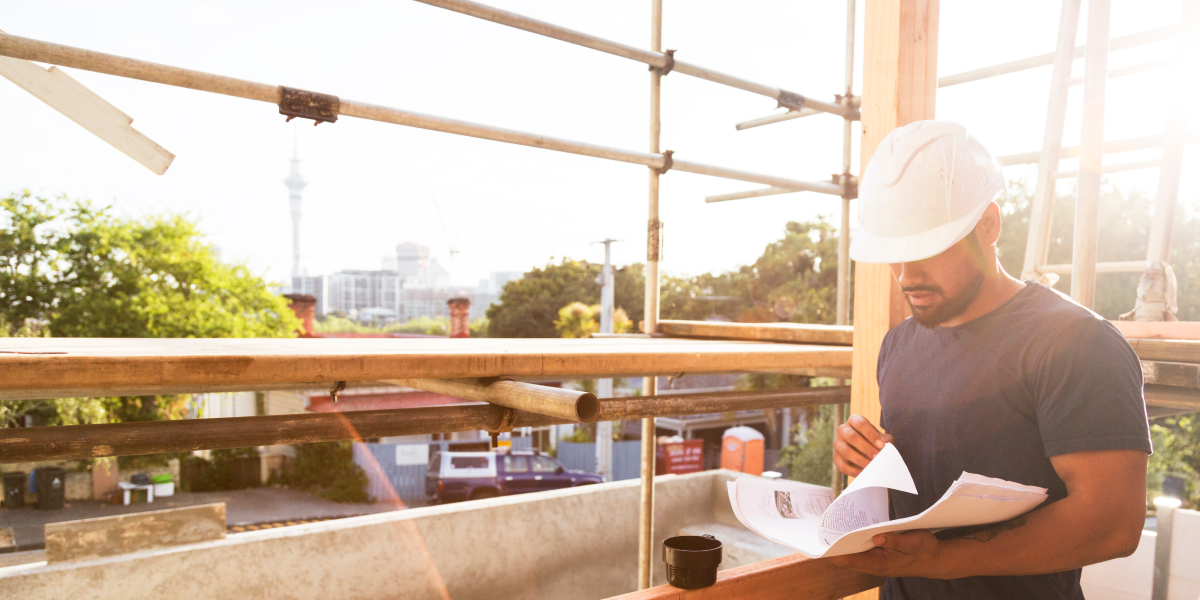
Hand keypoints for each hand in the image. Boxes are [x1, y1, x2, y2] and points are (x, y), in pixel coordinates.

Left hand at [827, 531, 950, 578]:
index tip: (822, 541)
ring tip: (831, 528)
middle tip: (822, 529)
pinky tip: (849, 532)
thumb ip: (895, 540)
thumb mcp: (913, 542)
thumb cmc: (925, 550)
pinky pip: (860, 552)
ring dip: (843, 544)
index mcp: (880, 563)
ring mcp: (876, 563)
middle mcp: (874, 565)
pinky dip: (853, 543)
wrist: (935, 560)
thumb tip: (877, 537)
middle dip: (834, 546)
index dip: (834, 553)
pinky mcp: (879, 558)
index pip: (849, 561)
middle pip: (847, 559)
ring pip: (852, 556)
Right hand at [833, 414, 893, 476]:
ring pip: (846, 451)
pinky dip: (854, 470)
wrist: (868, 452)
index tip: (882, 445)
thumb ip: (886, 441)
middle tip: (877, 457)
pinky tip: (864, 473)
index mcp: (854, 420)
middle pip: (852, 437)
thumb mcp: (883, 438)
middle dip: (866, 448)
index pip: (861, 424)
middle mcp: (843, 429)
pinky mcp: (836, 457)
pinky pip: (842, 465)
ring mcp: (838, 443)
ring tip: (871, 466)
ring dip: (860, 460)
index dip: (871, 435)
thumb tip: (887, 449)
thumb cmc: (877, 442)